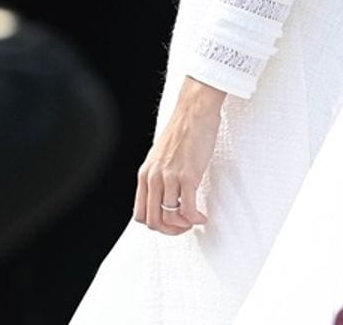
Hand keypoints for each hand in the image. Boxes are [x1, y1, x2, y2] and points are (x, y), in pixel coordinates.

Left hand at [133, 76, 224, 234]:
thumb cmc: (183, 130)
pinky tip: (202, 216)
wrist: (194, 110)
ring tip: (194, 219)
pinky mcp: (187, 175)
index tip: (170, 222)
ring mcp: (169, 177)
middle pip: (153, 220)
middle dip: (169, 230)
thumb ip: (159, 175)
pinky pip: (187, 209)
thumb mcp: (161, 155)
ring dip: (183, 225)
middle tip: (183, 227)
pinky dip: (195, 218)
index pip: (140, 214)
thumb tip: (166, 196)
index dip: (155, 224)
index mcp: (145, 174)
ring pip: (169, 218)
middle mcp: (154, 177)